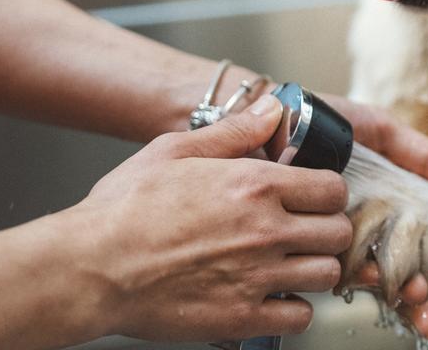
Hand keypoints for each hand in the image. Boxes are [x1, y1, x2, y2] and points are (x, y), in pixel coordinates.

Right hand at [70, 95, 349, 341]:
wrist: (88, 268)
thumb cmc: (123, 210)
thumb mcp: (174, 151)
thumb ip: (233, 132)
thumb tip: (273, 111)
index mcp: (255, 185)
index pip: (333, 189)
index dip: (327, 194)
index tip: (313, 200)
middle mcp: (265, 230)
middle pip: (338, 233)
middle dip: (326, 230)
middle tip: (304, 233)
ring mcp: (257, 276)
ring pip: (326, 274)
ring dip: (313, 269)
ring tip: (289, 264)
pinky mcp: (242, 317)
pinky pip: (301, 317)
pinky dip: (293, 309)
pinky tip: (272, 296)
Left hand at [320, 94, 427, 337]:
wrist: (275, 114)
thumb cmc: (325, 120)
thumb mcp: (381, 132)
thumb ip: (424, 155)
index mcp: (386, 209)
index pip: (419, 249)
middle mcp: (362, 229)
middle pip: (399, 273)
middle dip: (421, 295)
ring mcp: (332, 238)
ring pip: (369, 278)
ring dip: (394, 297)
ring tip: (411, 300)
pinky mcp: (300, 241)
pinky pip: (330, 265)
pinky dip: (352, 279)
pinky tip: (369, 285)